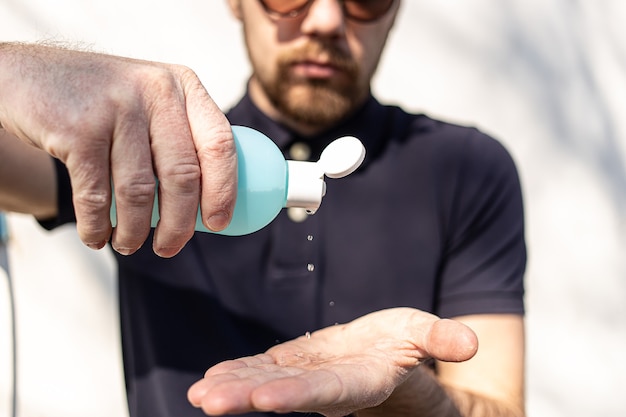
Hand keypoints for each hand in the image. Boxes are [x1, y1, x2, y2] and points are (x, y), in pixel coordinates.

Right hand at [0, 43, 236, 256]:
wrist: (29, 77)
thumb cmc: (104, 103)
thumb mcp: (151, 100)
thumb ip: (181, 136)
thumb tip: (210, 203)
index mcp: (184, 86)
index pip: (220, 144)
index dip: (223, 191)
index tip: (217, 224)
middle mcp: (155, 90)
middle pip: (182, 175)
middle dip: (179, 225)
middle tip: (169, 247)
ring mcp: (116, 107)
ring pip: (139, 192)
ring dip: (135, 231)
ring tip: (128, 244)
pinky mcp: (78, 129)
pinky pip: (96, 195)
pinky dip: (97, 225)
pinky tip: (96, 237)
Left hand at [187, 308, 477, 416]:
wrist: (387, 354)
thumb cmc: (409, 346)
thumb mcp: (426, 334)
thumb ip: (441, 339)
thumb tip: (470, 342)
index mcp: (362, 381)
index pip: (328, 393)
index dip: (298, 396)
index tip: (265, 399)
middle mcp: (329, 387)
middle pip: (286, 394)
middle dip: (248, 399)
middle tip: (208, 403)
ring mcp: (306, 377)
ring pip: (266, 384)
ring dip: (232, 390)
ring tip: (199, 395)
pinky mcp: (293, 365)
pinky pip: (261, 371)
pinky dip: (236, 374)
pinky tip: (209, 381)